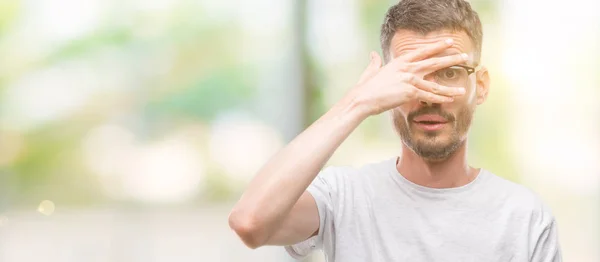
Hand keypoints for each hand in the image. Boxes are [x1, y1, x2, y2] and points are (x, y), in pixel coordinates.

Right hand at [347, 39, 468, 115]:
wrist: (363, 98)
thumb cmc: (365, 87)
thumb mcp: (371, 71)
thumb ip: (374, 63)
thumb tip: (372, 55)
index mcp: (399, 61)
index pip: (422, 51)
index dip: (437, 46)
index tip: (448, 42)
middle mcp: (407, 68)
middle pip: (434, 62)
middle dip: (451, 59)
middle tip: (465, 56)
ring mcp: (410, 80)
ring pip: (434, 84)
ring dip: (449, 88)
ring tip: (462, 89)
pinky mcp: (410, 92)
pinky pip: (429, 96)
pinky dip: (440, 99)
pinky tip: (450, 100)